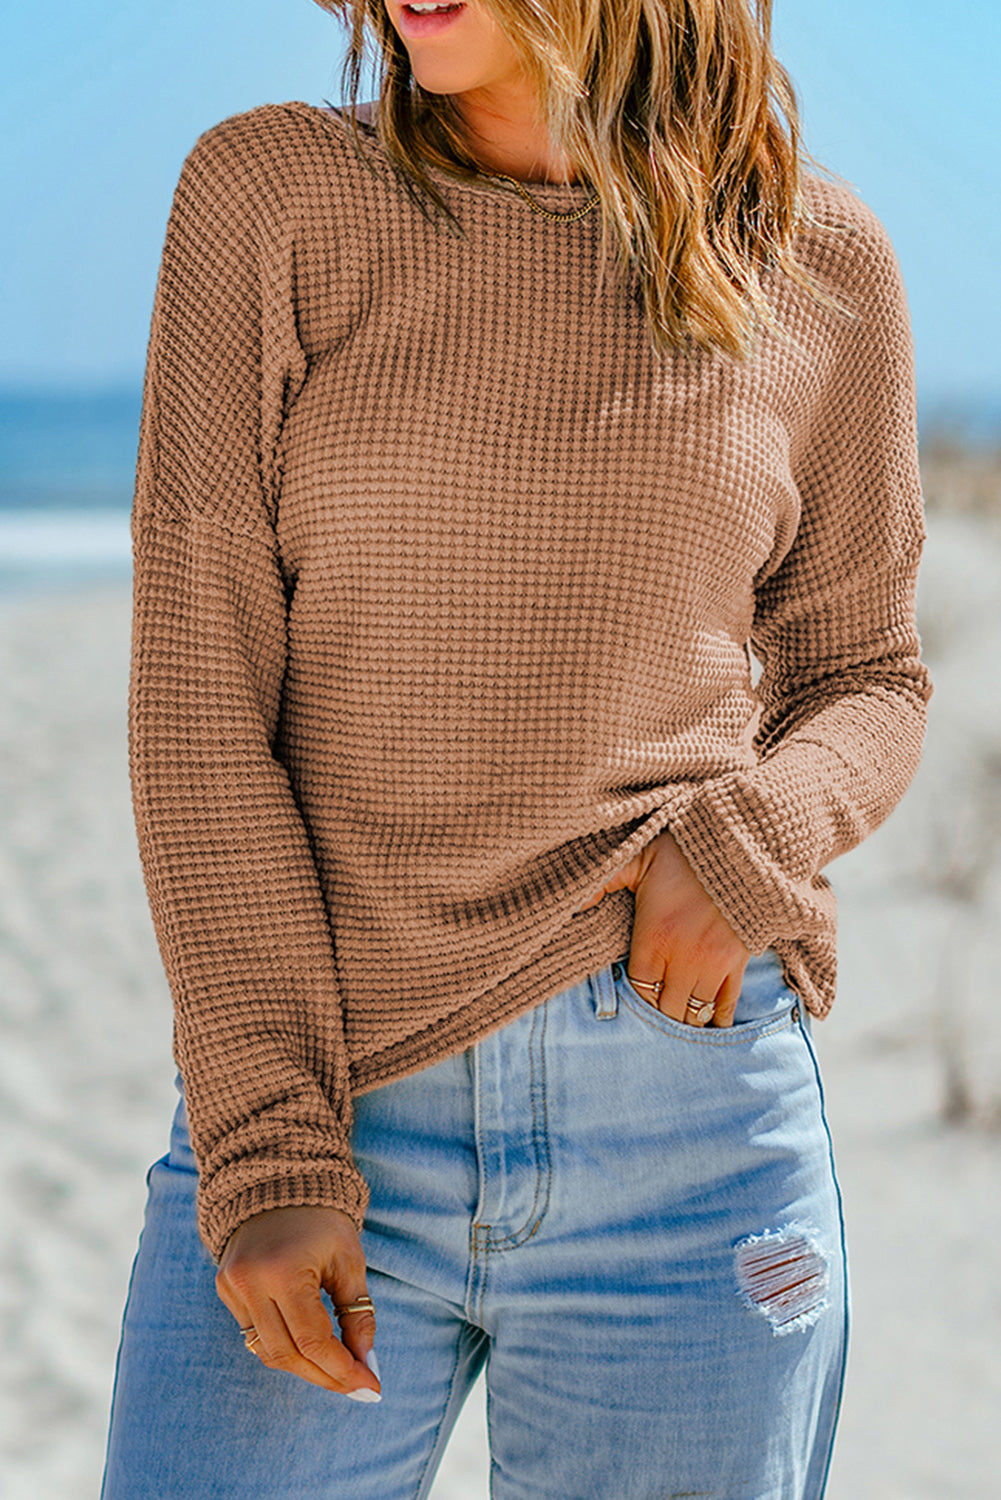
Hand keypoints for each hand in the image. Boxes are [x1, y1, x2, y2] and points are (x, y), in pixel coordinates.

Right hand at [215, 1205, 380, 1398]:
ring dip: (304, 1368)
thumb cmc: (322, 1219)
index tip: (370, 1386)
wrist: (277, 1181)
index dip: (342, 1369)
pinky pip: (254, 1334)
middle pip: (288, 1354)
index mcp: (283, 1271)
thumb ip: (357, 1311)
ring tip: (337, 1371)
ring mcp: (232, 1287)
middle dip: (325, 1376)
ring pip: (268, 1351)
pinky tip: (309, 1349)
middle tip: (357, 1387)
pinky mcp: (225, 1289)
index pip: (313, 1340)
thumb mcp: (349, 1259)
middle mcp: (250, 1283)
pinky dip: (284, 1347)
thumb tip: (365, 1361)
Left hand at [576, 830, 749, 1027]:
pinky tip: (710, 1023)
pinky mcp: (738, 960)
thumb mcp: (636, 858)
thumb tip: (574, 905)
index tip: (633, 994)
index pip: (639, 991)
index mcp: (653, 939)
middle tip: (654, 1010)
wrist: (739, 842)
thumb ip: (603, 882)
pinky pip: (728, 1003)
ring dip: (684, 1018)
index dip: (635, 1000)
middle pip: (666, 1009)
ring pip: (695, 1012)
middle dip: (658, 1013)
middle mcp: (683, 959)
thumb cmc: (683, 850)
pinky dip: (718, 1017)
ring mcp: (713, 963)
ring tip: (677, 1017)